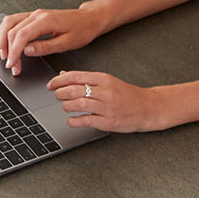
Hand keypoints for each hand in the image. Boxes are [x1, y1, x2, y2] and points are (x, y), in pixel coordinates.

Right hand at [0, 5, 106, 74]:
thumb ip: (45, 47)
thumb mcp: (66, 43)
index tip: (12, 64)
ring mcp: (34, 14)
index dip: (14, 52)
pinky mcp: (34, 16)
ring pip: (8, 22)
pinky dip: (6, 32)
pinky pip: (13, 21)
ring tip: (5, 55)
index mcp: (45, 21)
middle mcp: (37, 15)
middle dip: (8, 50)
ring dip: (3, 39)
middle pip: (12, 30)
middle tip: (11, 66)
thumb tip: (27, 51)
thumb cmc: (82, 30)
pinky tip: (7, 42)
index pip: (21, 35)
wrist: (89, 19)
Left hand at [50, 71, 167, 131]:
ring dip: (66, 106)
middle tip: (56, 95)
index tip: (51, 84)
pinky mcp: (108, 122)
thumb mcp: (107, 82)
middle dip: (60, 93)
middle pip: (74, 90)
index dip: (58, 81)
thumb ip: (86, 79)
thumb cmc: (127, 95)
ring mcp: (107, 107)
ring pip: (78, 104)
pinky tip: (71, 120)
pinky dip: (74, 121)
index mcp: (104, 79)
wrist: (148, 107)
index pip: (75, 76)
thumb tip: (64, 75)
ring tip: (65, 106)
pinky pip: (85, 121)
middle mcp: (105, 92)